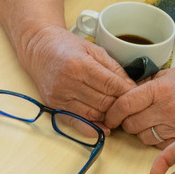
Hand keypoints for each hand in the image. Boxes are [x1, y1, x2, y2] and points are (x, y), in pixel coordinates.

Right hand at [16, 25, 133, 122]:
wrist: (38, 49)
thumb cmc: (66, 46)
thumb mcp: (93, 49)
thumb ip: (113, 67)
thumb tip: (131, 86)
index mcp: (79, 64)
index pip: (111, 85)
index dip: (127, 91)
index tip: (136, 94)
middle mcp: (68, 82)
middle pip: (103, 101)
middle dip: (120, 104)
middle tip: (130, 104)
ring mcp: (59, 96)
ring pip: (93, 114)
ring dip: (108, 115)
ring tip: (117, 111)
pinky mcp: (53, 105)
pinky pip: (76, 122)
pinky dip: (92, 127)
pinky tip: (103, 128)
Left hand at [105, 64, 174, 146]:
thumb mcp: (166, 75)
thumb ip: (143, 86)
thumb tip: (119, 96)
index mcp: (160, 89)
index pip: (125, 104)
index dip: (112, 112)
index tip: (109, 115)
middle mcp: (168, 109)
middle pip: (131, 124)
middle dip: (127, 121)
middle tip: (132, 116)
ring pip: (143, 137)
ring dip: (142, 131)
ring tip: (151, 120)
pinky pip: (159, 146)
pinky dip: (156, 139)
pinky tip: (163, 127)